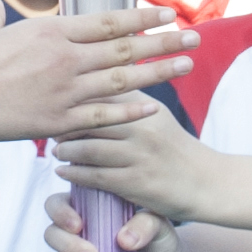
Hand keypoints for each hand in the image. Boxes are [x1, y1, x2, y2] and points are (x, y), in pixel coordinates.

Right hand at [0, 5, 190, 142]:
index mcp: (52, 30)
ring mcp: (66, 90)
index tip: (166, 13)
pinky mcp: (59, 121)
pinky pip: (103, 116)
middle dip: (164, 42)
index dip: (142, 17)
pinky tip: (154, 108)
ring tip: (187, 67)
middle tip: (195, 38)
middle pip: (127, 47)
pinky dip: (130, 111)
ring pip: (124, 79)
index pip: (109, 21)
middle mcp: (67, 56)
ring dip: (159, 72)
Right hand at [45, 191, 184, 251]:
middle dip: (69, 246)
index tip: (79, 225)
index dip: (60, 213)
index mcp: (88, 211)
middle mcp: (77, 235)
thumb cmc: (160, 240)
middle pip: (52, 235)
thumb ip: (145, 224)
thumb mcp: (159, 225)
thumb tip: (124, 240)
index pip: (57, 204)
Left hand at [50, 99, 208, 218]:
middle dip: (62, 121)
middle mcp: (142, 125)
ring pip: (87, 148)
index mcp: (145, 104)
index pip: (101, 90)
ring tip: (56, 150)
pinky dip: (74, 173)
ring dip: (65, 150)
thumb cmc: (171, 145)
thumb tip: (101, 69)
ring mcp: (139, 154)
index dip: (73, 93)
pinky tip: (63, 171)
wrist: (205, 182)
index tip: (54, 96)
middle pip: (89, 116)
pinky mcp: (136, 182)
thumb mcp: (155, 113)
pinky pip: (95, 176)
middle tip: (47, 124)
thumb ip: (128, 95)